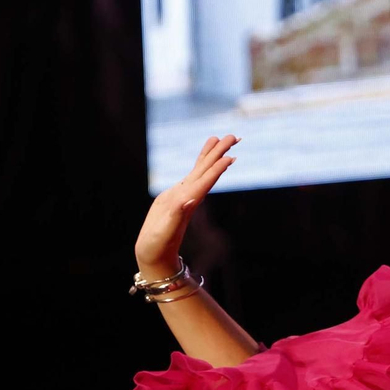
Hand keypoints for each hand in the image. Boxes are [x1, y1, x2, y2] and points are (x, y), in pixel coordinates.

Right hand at [134, 135, 238, 276]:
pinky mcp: (177, 195)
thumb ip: (176, 215)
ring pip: (200, 170)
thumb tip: (188, 200)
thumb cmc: (158, 244)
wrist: (155, 253)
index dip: (217, 169)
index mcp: (187, 203)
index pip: (205, 182)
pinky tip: (205, 157)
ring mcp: (185, 194)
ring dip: (212, 154)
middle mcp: (190, 196)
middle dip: (220, 153)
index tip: (230, 156)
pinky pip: (191, 175)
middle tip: (234, 136)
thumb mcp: (165, 230)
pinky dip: (199, 164)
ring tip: (221, 137)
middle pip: (207, 171)